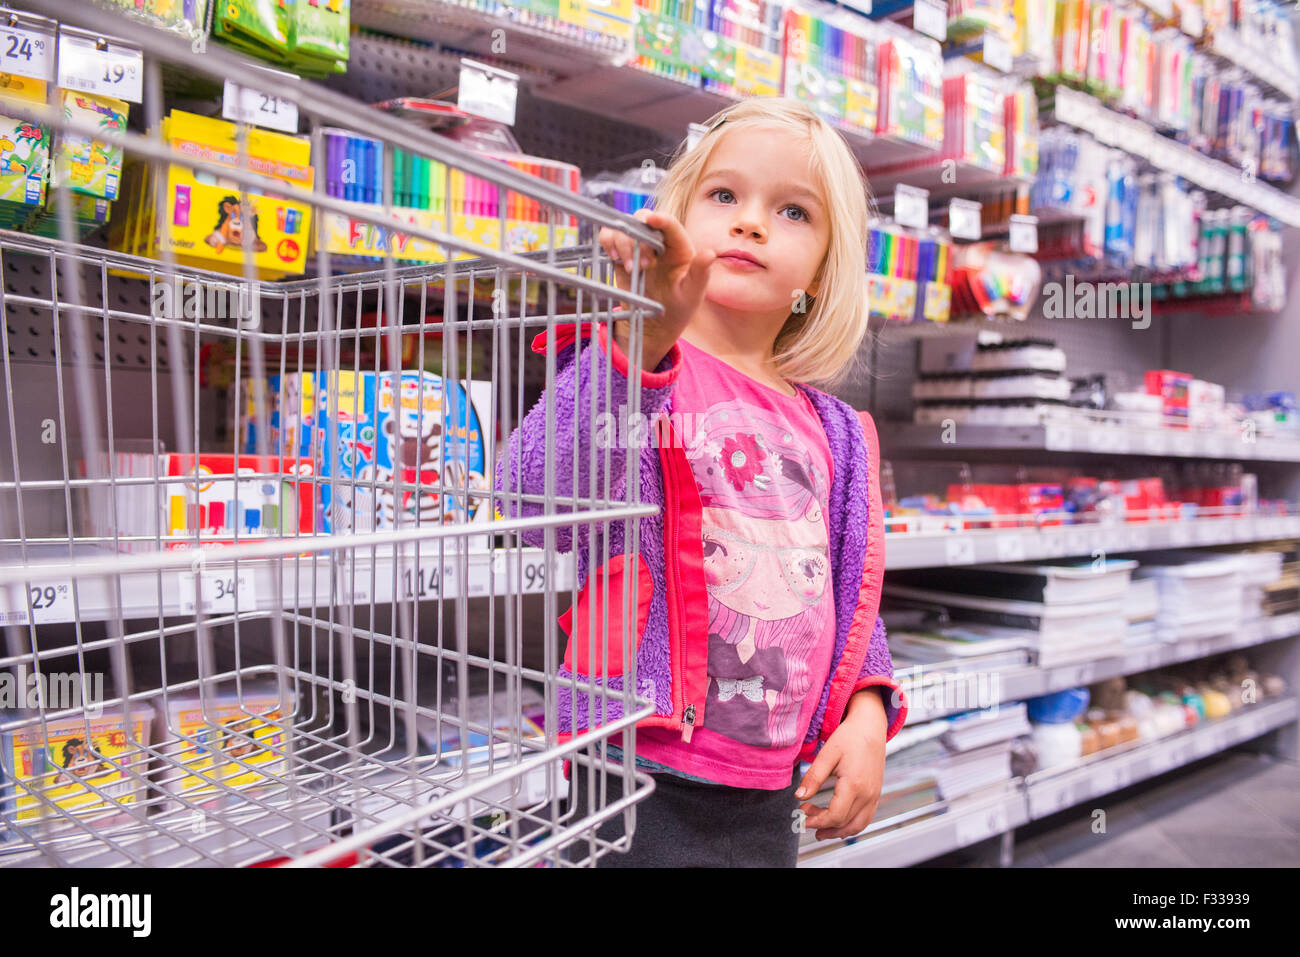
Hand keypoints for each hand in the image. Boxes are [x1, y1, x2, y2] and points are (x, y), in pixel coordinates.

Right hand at [597, 208, 716, 369]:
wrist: (656, 324)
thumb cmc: (679, 308)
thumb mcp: (692, 293)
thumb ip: (700, 272)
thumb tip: (709, 253)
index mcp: (680, 246)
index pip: (670, 224)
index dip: (661, 219)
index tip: (652, 219)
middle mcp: (659, 241)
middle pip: (643, 219)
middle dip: (639, 236)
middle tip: (642, 265)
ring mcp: (638, 246)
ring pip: (624, 226)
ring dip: (623, 242)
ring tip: (630, 268)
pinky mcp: (621, 254)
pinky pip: (609, 237)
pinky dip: (607, 241)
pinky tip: (614, 258)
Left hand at [795, 690, 886, 840]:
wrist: (871, 726)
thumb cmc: (849, 736)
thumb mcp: (827, 754)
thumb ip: (813, 777)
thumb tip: (799, 797)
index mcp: (855, 785)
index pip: (835, 816)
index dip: (816, 820)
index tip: (802, 816)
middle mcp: (868, 794)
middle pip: (844, 823)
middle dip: (823, 825)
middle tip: (806, 819)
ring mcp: (874, 795)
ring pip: (857, 825)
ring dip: (838, 831)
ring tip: (821, 831)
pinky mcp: (876, 793)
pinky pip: (865, 818)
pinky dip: (851, 825)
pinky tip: (838, 822)